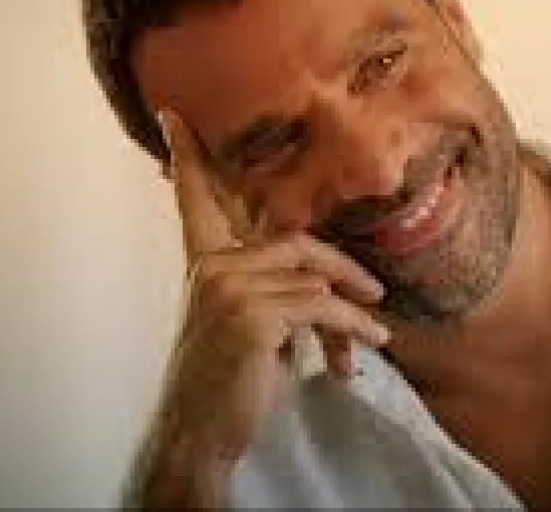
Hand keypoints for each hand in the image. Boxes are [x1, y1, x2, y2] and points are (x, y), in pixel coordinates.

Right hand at [127, 110, 389, 507]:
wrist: (200, 433)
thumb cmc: (229, 383)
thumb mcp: (248, 326)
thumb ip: (271, 290)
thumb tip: (329, 284)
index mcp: (205, 265)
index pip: (197, 204)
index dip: (190, 161)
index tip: (175, 117)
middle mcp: (213, 268)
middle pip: (297, 242)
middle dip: (344, 270)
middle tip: (375, 294)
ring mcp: (230, 287)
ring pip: (317, 282)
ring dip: (353, 316)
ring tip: (375, 339)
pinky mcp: (253, 314)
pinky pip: (323, 308)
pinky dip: (354, 328)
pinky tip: (371, 346)